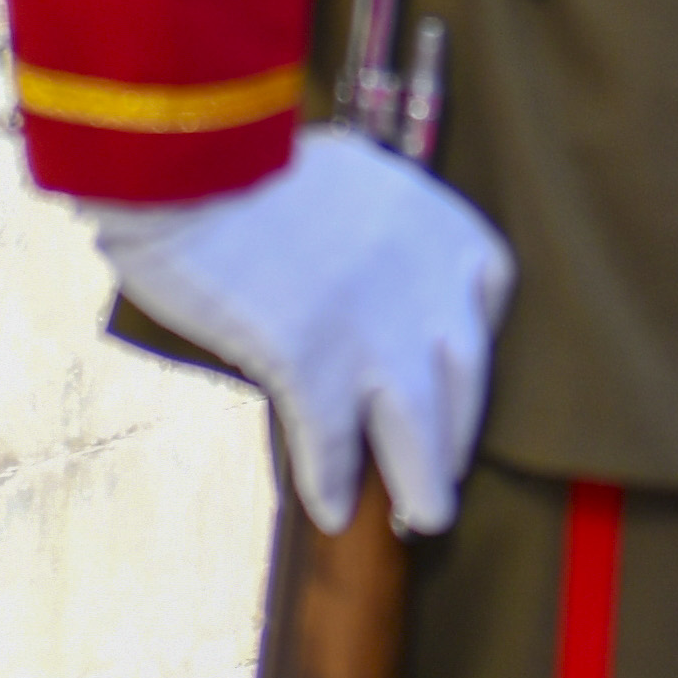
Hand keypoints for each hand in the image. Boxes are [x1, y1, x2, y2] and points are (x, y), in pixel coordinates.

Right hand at [92, 131, 513, 536]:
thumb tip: (368, 256)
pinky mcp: (313, 361)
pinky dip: (333, 479)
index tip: (455, 395)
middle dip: (454, 435)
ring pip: (417, 427)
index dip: (468, 365)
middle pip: (459, 382)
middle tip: (445, 477)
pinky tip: (333, 512)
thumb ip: (379, 226)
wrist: (194, 156)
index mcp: (449, 233)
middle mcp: (430, 287)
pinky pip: (332, 439)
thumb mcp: (355, 176)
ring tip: (423, 521)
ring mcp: (376, 330)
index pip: (483, 315)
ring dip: (422, 479)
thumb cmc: (255, 158)